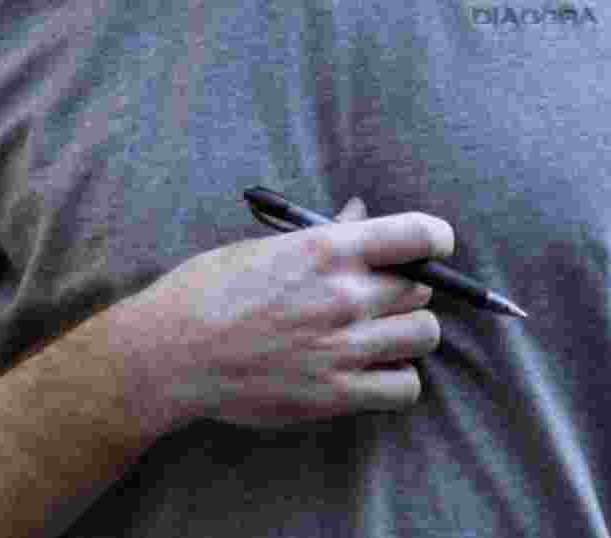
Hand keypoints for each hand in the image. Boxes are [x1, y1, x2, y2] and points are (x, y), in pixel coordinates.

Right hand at [135, 195, 452, 430]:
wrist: (175, 351)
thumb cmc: (213, 287)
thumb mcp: (269, 246)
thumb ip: (327, 234)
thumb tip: (363, 216)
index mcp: (327, 248)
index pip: (417, 234)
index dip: (436, 238)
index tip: (434, 244)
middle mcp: (344, 294)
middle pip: (423, 287)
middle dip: (412, 287)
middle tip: (387, 293)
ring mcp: (344, 347)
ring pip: (423, 335)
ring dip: (409, 332)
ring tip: (382, 333)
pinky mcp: (336, 394)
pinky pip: (406, 387)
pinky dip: (399, 378)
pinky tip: (375, 370)